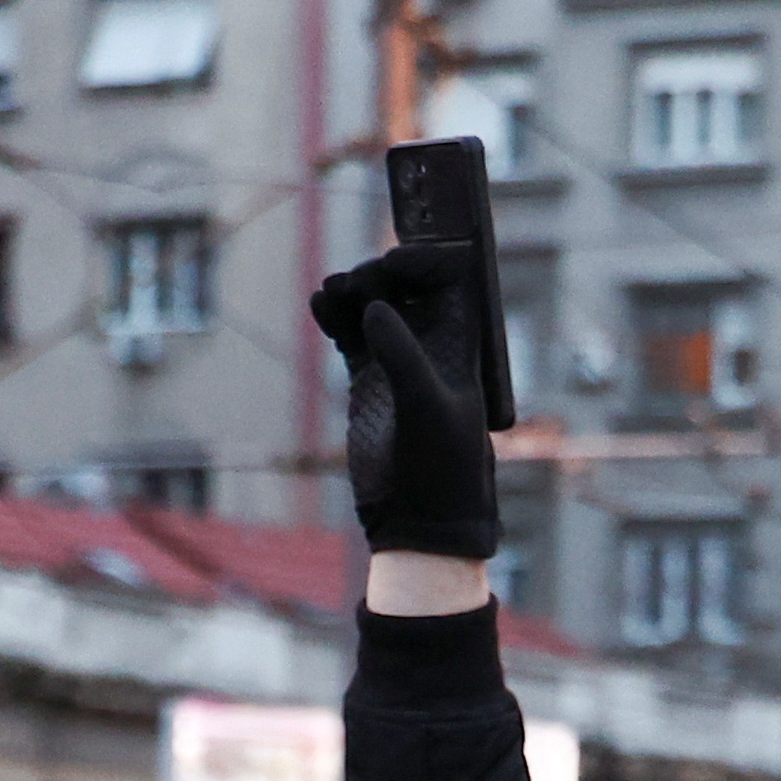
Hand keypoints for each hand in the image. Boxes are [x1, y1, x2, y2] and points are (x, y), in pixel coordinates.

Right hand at [309, 243, 505, 561]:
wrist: (420, 521)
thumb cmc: (441, 467)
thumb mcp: (426, 406)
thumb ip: (402, 353)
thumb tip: (376, 307)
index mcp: (460, 343)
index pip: (448, 279)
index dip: (423, 259)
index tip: (392, 262)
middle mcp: (430, 345)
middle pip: (404, 283)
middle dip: (377, 274)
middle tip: (355, 287)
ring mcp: (397, 360)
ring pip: (372, 304)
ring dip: (350, 291)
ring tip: (331, 294)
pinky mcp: (368, 380)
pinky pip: (348, 333)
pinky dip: (333, 316)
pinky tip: (319, 306)